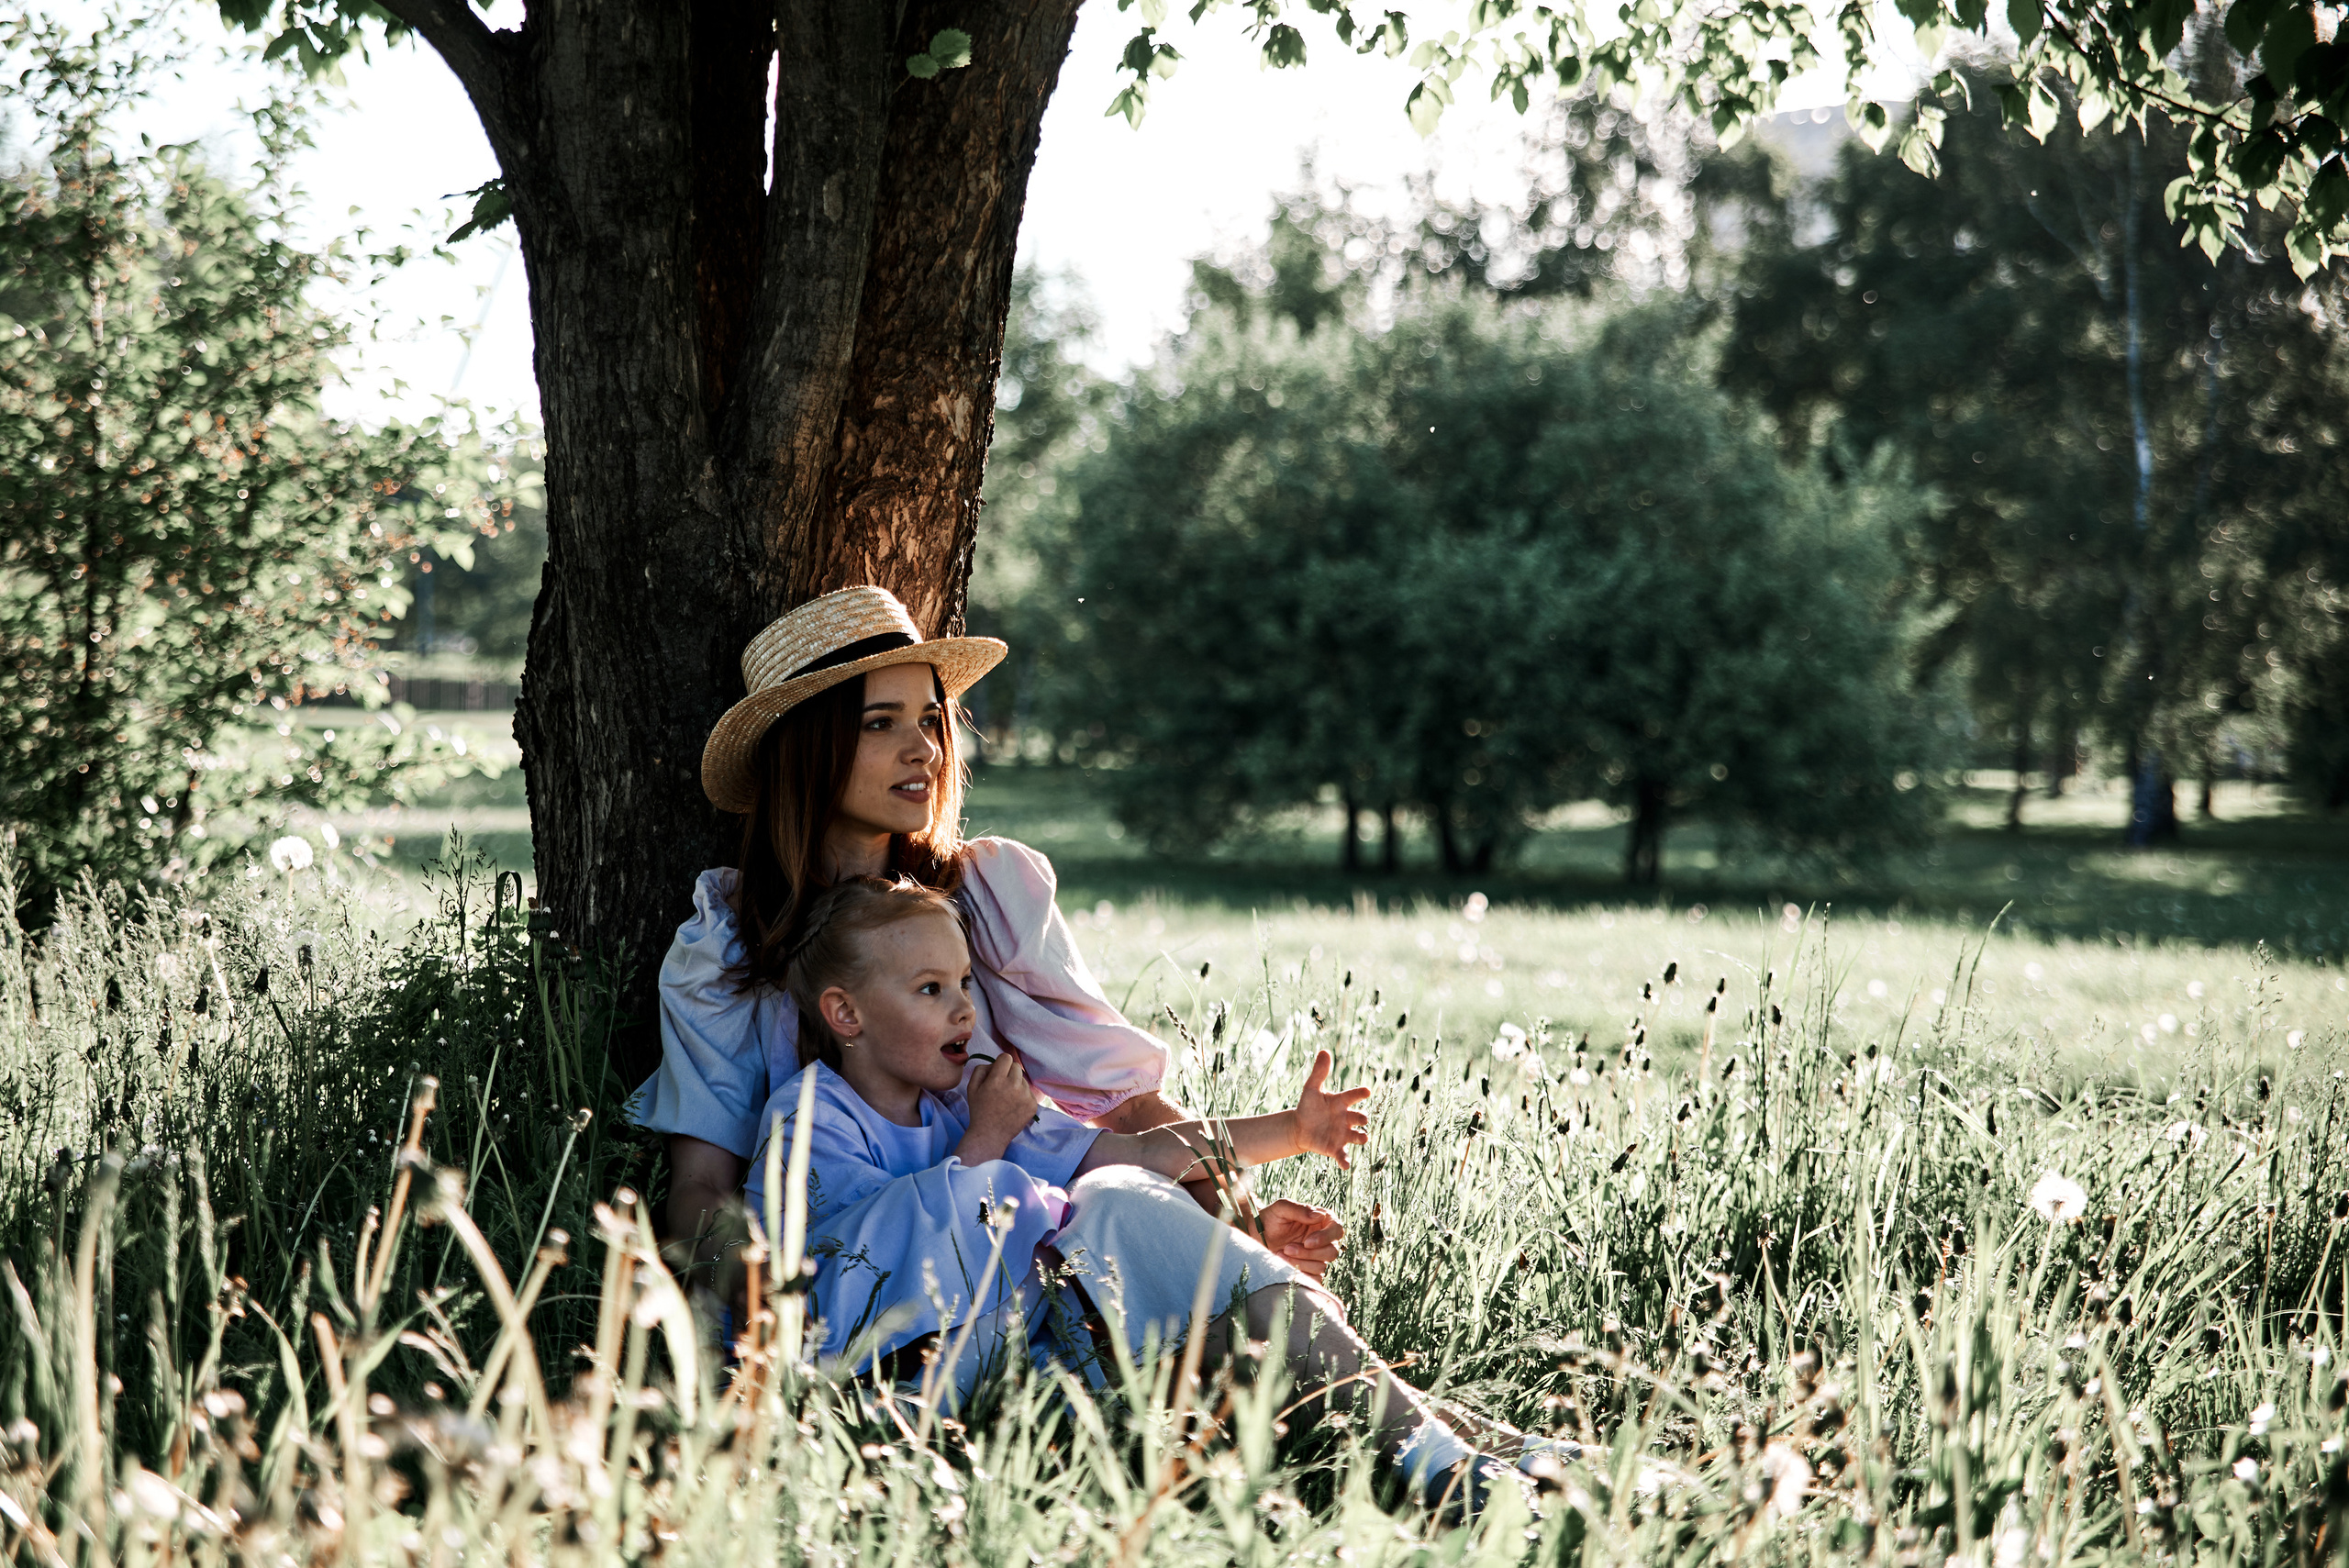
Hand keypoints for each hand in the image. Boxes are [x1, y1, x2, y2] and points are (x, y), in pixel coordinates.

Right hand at [962, 1050, 1037, 1157]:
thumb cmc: (979, 1110)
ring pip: (1023, 1079)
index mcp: (997, 1080)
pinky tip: (1013, 1106)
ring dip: (1016, 1084)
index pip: (1006, 1057)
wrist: (989, 1135)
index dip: (1001, 1063)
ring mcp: (1025, 1096)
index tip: (998, 1071)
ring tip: (1006, 1098)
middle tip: (1001, 1086)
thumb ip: (981, 1069)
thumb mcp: (972, 1087)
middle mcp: (1014, 1086)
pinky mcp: (1033, 1105)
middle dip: (1009, 1073)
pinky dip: (1022, 1096)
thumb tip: (995, 1063)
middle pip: (1016, 1067)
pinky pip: (1029, 1092)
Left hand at [1255, 1198, 1343, 1282]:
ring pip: (1321, 1266)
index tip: (1307, 1242)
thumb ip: (1300, 1209)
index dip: (1325, 1238)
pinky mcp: (1309, 1269)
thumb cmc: (1270, 1218)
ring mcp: (1317, 1256)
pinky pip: (1314, 1279)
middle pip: (1332, 1251)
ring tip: (1281, 1253)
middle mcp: (1323, 1239)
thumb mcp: (1282, 1207)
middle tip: (1288, 1248)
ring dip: (1300, 1262)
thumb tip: (1319, 1215)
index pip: (1337, 1229)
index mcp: (1322, 1221)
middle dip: (1309, 1253)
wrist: (1256, 1235)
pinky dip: (1300, 1274)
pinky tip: (1285, 1265)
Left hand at [1290, 1048, 1370, 1167]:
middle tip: (1362, 1119)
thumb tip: (1324, 1050)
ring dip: (1361, 1138)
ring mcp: (1342, 1134)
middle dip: (1362, 1118)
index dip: (1360, 1093)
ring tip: (1363, 1138)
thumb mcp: (1311, 1089)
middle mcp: (1346, 1118)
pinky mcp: (1335, 1148)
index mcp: (1341, 1102)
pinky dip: (1345, 1161)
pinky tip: (1346, 1166)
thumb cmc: (1309, 1106)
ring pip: (1357, 1137)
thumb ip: (1319, 1073)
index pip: (1353, 1095)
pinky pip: (1343, 1155)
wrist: (1300, 1127)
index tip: (1366, 1091)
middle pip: (1359, 1118)